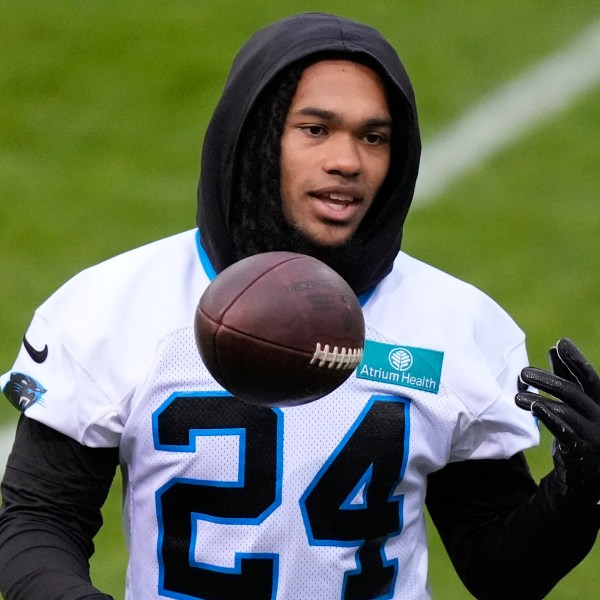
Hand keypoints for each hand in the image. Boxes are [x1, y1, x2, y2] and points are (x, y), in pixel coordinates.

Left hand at [515, 338, 599, 501]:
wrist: (588, 477)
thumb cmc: (580, 431)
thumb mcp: (576, 403)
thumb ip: (566, 377)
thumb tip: (555, 348)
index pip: (589, 378)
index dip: (576, 360)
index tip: (561, 343)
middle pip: (574, 393)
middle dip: (548, 380)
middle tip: (522, 373)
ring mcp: (594, 436)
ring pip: (566, 411)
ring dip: (539, 400)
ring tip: (517, 397)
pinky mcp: (581, 453)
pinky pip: (565, 433)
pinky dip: (550, 419)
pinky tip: (536, 408)